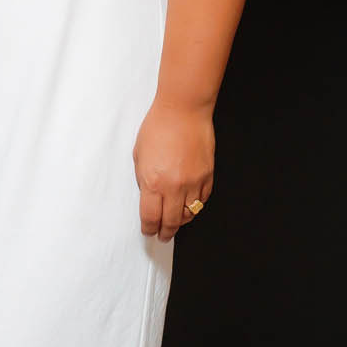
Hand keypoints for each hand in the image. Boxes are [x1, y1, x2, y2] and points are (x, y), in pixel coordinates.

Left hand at [133, 101, 214, 241]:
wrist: (184, 111)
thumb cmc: (158, 127)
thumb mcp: (139, 154)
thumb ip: (142, 178)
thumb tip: (148, 195)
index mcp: (153, 182)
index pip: (150, 217)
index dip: (149, 228)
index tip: (148, 231)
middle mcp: (174, 187)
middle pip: (170, 222)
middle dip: (165, 232)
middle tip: (162, 235)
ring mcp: (193, 183)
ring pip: (189, 214)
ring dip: (181, 221)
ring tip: (175, 222)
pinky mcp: (207, 176)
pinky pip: (202, 200)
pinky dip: (195, 206)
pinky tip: (189, 206)